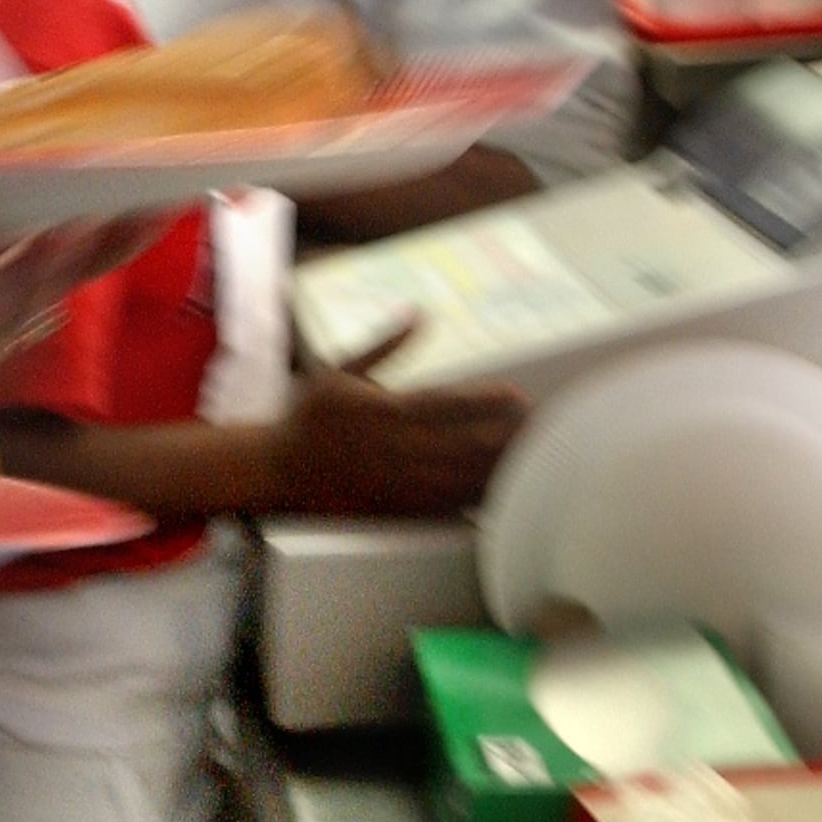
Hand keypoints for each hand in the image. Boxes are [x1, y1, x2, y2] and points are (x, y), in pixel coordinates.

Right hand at [261, 328, 525, 516]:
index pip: (448, 404)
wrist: (281, 471)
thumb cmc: (310, 415)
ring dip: (503, 465)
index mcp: (386, 411)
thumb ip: (385, 344)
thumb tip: (419, 314)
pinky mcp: (405, 506)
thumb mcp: (341, 368)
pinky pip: (452, 503)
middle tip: (540, 424)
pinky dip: (483, 494)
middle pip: (468, 443)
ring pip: (466, 476)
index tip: (516, 395)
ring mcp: (404, 483)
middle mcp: (399, 449)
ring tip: (537, 455)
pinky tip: (508, 487)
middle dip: (508, 434)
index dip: (487, 401)